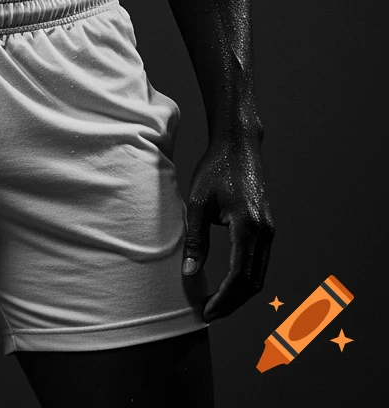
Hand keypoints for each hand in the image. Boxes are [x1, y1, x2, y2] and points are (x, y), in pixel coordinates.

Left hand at [182, 130, 274, 321]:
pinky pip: (260, 262)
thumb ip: (195, 239)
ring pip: (259, 275)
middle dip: (231, 303)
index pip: (239, 276)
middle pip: (252, 282)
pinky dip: (246, 279)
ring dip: (239, 294)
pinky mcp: (267, 227)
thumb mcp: (199, 203)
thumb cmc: (216, 169)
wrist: (238, 145)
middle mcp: (264, 232)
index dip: (223, 299)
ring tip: (216, 304)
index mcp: (248, 226)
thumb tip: (189, 273)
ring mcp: (269, 230)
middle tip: (209, 313)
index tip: (206, 311)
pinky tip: (228, 283)